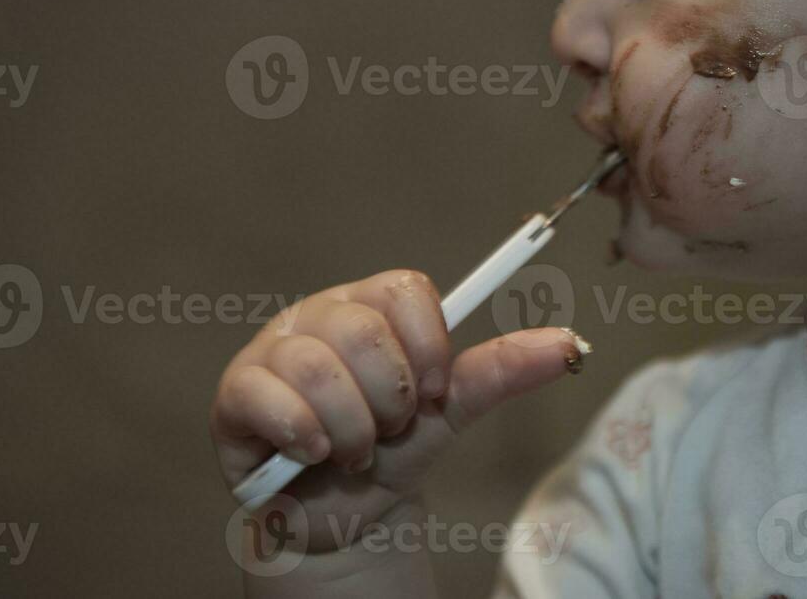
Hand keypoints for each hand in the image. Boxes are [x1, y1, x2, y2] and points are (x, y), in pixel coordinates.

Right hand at [210, 269, 586, 554]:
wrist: (344, 518)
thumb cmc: (393, 452)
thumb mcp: (450, 412)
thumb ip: (502, 371)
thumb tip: (570, 343)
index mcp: (370, 305)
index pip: (404, 289)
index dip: (428, 346)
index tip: (436, 392)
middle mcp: (317, 316)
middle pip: (364, 331)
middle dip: (392, 401)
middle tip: (389, 430)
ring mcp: (272, 351)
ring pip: (320, 369)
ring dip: (354, 429)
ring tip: (355, 451)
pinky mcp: (235, 393)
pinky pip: (268, 396)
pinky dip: (306, 434)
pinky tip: (316, 453)